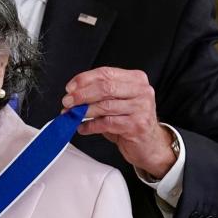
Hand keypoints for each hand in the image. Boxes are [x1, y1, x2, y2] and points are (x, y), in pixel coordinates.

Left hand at [62, 67, 176, 178]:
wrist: (149, 144)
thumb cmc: (130, 120)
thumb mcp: (118, 101)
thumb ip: (100, 94)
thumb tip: (73, 94)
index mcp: (136, 79)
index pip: (106, 73)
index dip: (84, 79)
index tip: (70, 88)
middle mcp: (141, 91)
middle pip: (105, 88)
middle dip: (82, 95)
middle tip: (67, 102)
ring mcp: (141, 108)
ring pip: (105, 106)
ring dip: (84, 111)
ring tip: (72, 115)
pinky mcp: (137, 125)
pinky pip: (107, 123)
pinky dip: (90, 126)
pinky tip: (83, 127)